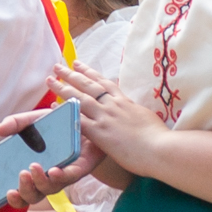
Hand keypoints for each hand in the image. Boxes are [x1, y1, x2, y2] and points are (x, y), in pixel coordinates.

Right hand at [0, 108, 110, 208]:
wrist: (85, 118)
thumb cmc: (56, 125)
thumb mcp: (33, 120)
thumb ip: (15, 123)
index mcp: (32, 172)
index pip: (21, 194)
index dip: (14, 198)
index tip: (7, 193)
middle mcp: (47, 179)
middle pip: (34, 196)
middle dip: (25, 190)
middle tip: (21, 174)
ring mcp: (64, 175)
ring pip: (51, 188)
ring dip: (41, 181)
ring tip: (33, 167)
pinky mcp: (80, 168)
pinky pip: (71, 176)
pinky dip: (62, 175)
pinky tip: (54, 170)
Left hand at [44, 62, 165, 179]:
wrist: (162, 148)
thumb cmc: (159, 138)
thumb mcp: (146, 117)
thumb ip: (134, 111)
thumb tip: (132, 109)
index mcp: (124, 101)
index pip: (103, 82)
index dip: (88, 72)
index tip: (77, 63)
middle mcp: (113, 105)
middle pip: (87, 85)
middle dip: (71, 74)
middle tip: (57, 67)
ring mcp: (106, 117)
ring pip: (79, 99)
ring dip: (63, 89)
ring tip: (50, 81)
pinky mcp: (100, 133)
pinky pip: (77, 121)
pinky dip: (65, 114)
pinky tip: (53, 109)